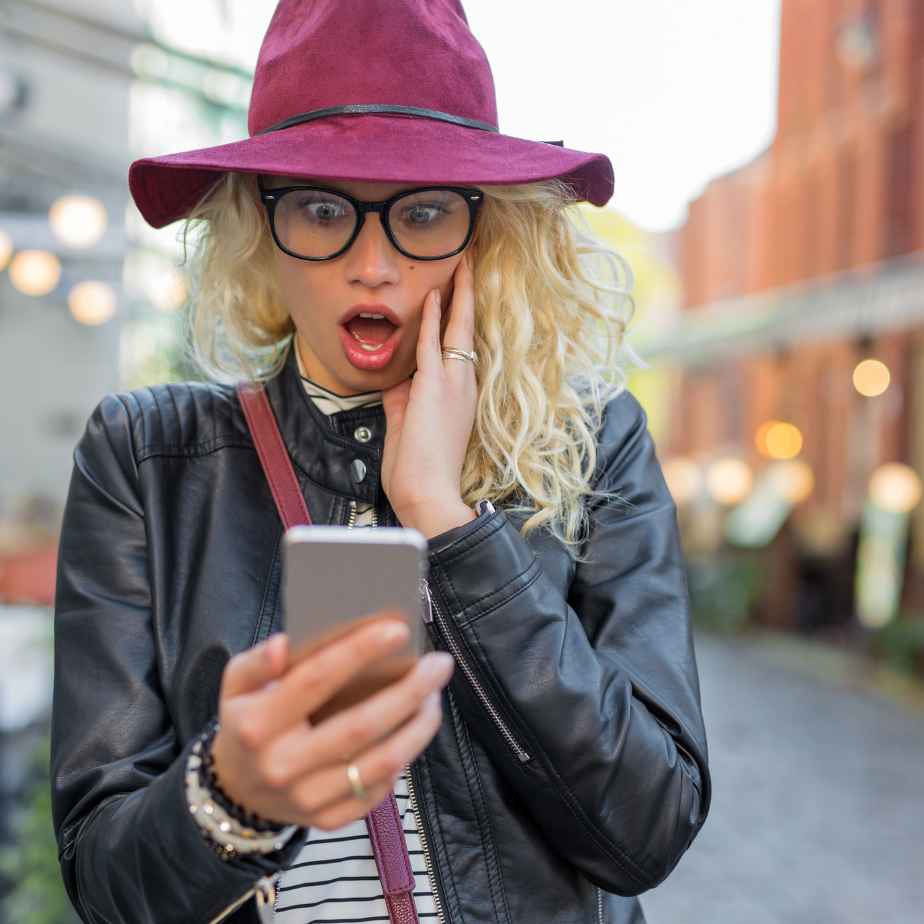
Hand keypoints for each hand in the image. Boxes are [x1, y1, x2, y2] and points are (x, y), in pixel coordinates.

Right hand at [210, 617, 453, 829]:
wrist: (235, 792)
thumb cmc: (246, 723)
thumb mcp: (235, 686)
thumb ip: (256, 662)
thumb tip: (284, 644)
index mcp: (259, 725)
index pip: (316, 681)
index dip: (359, 652)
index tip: (398, 629)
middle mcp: (284, 766)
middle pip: (361, 725)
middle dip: (410, 690)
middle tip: (438, 663)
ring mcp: (308, 798)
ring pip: (381, 762)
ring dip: (419, 726)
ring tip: (434, 695)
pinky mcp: (329, 819)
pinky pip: (379, 789)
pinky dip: (404, 758)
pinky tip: (413, 731)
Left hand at [381, 250, 477, 537]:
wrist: (428, 495)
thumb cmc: (420, 468)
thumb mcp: (409, 424)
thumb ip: (405, 395)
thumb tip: (396, 376)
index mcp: (460, 394)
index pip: (461, 347)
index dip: (460, 317)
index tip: (457, 291)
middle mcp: (464, 385)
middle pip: (466, 330)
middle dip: (466, 294)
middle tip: (465, 262)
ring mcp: (453, 385)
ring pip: (456, 329)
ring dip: (456, 294)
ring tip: (456, 263)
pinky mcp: (435, 389)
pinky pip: (432, 344)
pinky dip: (433, 317)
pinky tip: (432, 294)